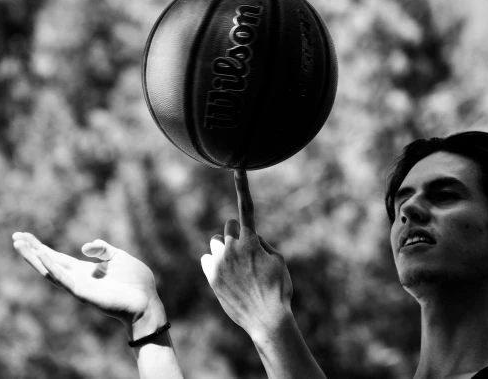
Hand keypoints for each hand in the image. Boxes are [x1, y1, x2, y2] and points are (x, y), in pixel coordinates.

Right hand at [11, 232, 166, 331]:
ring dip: (34, 258)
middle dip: (31, 251)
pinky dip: (52, 267)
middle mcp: (77, 279)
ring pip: (50, 271)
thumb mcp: (119, 257)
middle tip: (14, 237)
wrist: (146, 302)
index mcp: (84, 271)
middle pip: (48, 263)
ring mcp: (78, 287)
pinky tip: (41, 255)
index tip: (26, 236)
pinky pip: (64, 279)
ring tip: (19, 245)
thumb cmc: (135, 282)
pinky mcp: (83, 293)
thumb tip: (84, 247)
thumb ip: (102, 250)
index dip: (41, 247)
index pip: (57, 258)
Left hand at [200, 169, 293, 339]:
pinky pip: (208, 259)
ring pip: (217, 243)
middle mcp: (233, 248)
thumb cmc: (278, 289)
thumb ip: (262, 243)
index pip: (246, 207)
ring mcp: (220, 263)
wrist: (266, 319)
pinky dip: (216, 265)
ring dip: (225, 250)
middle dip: (236, 234)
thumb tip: (251, 237)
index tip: (237, 167)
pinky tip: (227, 278)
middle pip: (228, 226)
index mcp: (252, 241)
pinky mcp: (211, 276)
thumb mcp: (279, 261)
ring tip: (238, 270)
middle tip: (246, 253)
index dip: (242, 186)